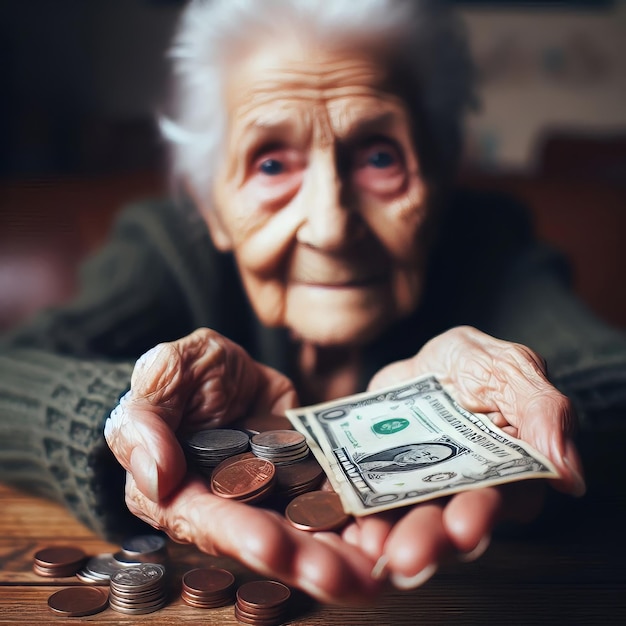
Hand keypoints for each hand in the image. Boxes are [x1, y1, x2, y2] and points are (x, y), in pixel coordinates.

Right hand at [104, 328, 379, 603]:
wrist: (228, 369)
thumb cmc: (186, 373)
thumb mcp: (163, 374)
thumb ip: (146, 420)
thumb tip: (154, 475)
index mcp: (179, 490)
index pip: (206, 519)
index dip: (239, 534)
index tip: (272, 547)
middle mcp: (229, 505)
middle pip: (265, 540)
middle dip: (303, 560)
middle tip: (342, 574)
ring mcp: (273, 497)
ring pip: (304, 533)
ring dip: (339, 555)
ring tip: (373, 568)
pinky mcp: (306, 481)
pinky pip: (332, 503)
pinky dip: (359, 522)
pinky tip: (386, 535)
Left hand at [342, 326, 584, 589]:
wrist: (426, 360)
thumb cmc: (478, 365)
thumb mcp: (511, 370)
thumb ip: (543, 413)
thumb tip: (569, 474)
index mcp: (499, 475)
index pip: (495, 504)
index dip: (479, 517)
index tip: (462, 524)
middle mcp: (454, 493)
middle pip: (442, 526)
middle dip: (426, 541)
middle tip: (406, 555)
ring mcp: (409, 489)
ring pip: (398, 521)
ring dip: (382, 537)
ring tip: (365, 540)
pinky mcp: (370, 478)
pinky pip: (355, 498)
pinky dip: (344, 509)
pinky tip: (333, 517)